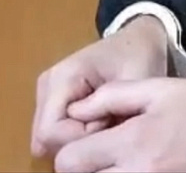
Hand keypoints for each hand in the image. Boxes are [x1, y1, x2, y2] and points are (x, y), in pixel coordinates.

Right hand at [31, 16, 169, 158]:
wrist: (137, 41)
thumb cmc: (139, 57)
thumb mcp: (137, 83)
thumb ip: (115, 110)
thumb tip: (94, 145)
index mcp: (62, 78)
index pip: (50, 132)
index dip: (81, 140)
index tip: (111, 122)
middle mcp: (47, 87)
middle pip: (46, 138)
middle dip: (81, 142)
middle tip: (112, 121)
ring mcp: (46, 95)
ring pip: (50, 140)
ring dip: (81, 140)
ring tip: (109, 119)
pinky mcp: (52, 104)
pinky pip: (57, 134)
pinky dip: (79, 136)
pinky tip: (101, 122)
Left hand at [52, 78, 185, 172]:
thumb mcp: (160, 88)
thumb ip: (112, 97)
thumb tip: (76, 109)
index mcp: (132, 140)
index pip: (69, 161)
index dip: (71, 153)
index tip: (85, 146)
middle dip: (87, 170)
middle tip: (101, 159)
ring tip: (120, 165)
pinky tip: (141, 171)